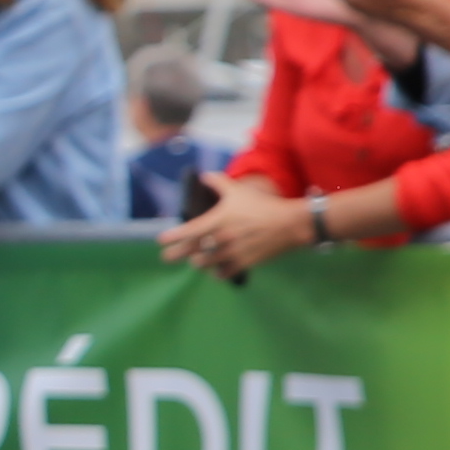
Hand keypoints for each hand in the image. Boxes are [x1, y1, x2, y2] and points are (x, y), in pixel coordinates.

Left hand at [161, 177, 310, 280]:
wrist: (288, 224)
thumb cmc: (262, 205)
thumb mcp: (238, 190)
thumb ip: (218, 182)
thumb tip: (203, 176)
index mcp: (217, 221)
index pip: (188, 231)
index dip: (172, 237)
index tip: (161, 241)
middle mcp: (221, 239)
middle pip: (192, 251)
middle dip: (176, 255)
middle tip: (167, 258)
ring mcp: (232, 253)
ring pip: (206, 264)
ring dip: (199, 263)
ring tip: (196, 261)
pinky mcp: (244, 263)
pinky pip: (224, 273)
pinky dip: (218, 273)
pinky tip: (216, 271)